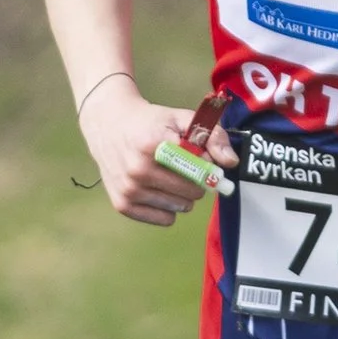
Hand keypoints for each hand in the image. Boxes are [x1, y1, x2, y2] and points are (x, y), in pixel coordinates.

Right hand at [78, 82, 238, 226]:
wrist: (108, 125)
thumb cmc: (149, 122)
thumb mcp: (180, 118)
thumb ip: (211, 135)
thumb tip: (230, 162)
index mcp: (154, 145)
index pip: (198, 170)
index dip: (208, 168)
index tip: (209, 164)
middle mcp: (138, 170)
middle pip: (192, 192)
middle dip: (196, 181)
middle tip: (187, 168)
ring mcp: (129, 190)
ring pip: (180, 208)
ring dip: (183, 196)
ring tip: (170, 176)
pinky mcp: (122, 204)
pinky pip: (164, 220)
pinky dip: (168, 208)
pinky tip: (158, 189)